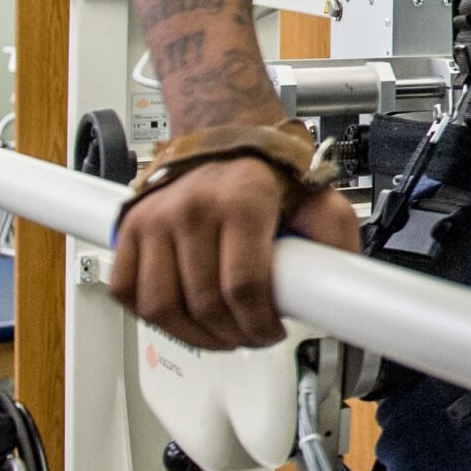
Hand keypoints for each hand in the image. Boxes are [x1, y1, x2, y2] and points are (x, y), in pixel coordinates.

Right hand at [107, 156, 360, 349]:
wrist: (227, 134)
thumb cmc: (271, 171)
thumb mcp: (319, 197)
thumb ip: (335, 239)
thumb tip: (345, 284)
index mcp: (243, 200)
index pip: (244, 286)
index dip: (260, 322)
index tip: (273, 330)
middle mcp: (193, 207)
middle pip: (205, 302)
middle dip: (234, 334)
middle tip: (251, 336)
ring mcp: (155, 217)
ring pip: (160, 306)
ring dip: (192, 335)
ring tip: (219, 334)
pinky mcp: (129, 226)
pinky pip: (125, 290)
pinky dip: (148, 315)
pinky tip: (180, 316)